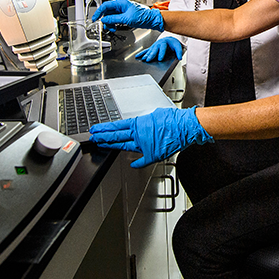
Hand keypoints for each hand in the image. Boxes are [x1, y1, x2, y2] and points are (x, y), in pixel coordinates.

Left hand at [89, 106, 212, 167]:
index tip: (97, 130)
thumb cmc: (173, 119)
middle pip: (116, 137)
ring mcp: (144, 146)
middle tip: (94, 138)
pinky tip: (132, 164)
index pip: (117, 127)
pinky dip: (137, 163)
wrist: (185, 127)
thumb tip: (141, 124)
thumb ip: (145, 122)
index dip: (105, 129)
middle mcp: (139, 135)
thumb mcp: (155, 114)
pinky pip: (142, 160)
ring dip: (113, 146)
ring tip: (103, 145)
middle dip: (103, 137)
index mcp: (138, 124)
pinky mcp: (152, 154)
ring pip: (124, 147)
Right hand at [92, 0, 163, 31]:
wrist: (152, 20)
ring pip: (111, 16)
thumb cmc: (143, 16)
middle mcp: (121, 6)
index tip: (95, 18)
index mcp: (121, 3)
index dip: (99, 12)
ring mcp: (123, 11)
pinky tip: (115, 27)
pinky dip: (114, 23)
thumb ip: (114, 19)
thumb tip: (104, 19)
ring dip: (110, 23)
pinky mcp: (125, 16)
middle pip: (108, 12)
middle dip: (105, 20)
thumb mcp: (127, 18)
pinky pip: (115, 19)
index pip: (106, 6)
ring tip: (112, 28)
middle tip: (106, 26)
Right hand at [136, 36, 182, 61]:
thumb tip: (180, 58)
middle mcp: (158, 44)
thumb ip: (179, 52)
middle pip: (154, 49)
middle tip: (149, 59)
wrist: (169, 39)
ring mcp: (154, 46)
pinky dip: (141, 53)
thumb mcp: (177, 46)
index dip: (161, 53)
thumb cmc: (172, 43)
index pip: (163, 48)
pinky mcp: (152, 48)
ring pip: (150, 50)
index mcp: (164, 43)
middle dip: (151, 55)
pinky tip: (138, 56)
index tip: (160, 59)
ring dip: (146, 55)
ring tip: (144, 59)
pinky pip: (146, 51)